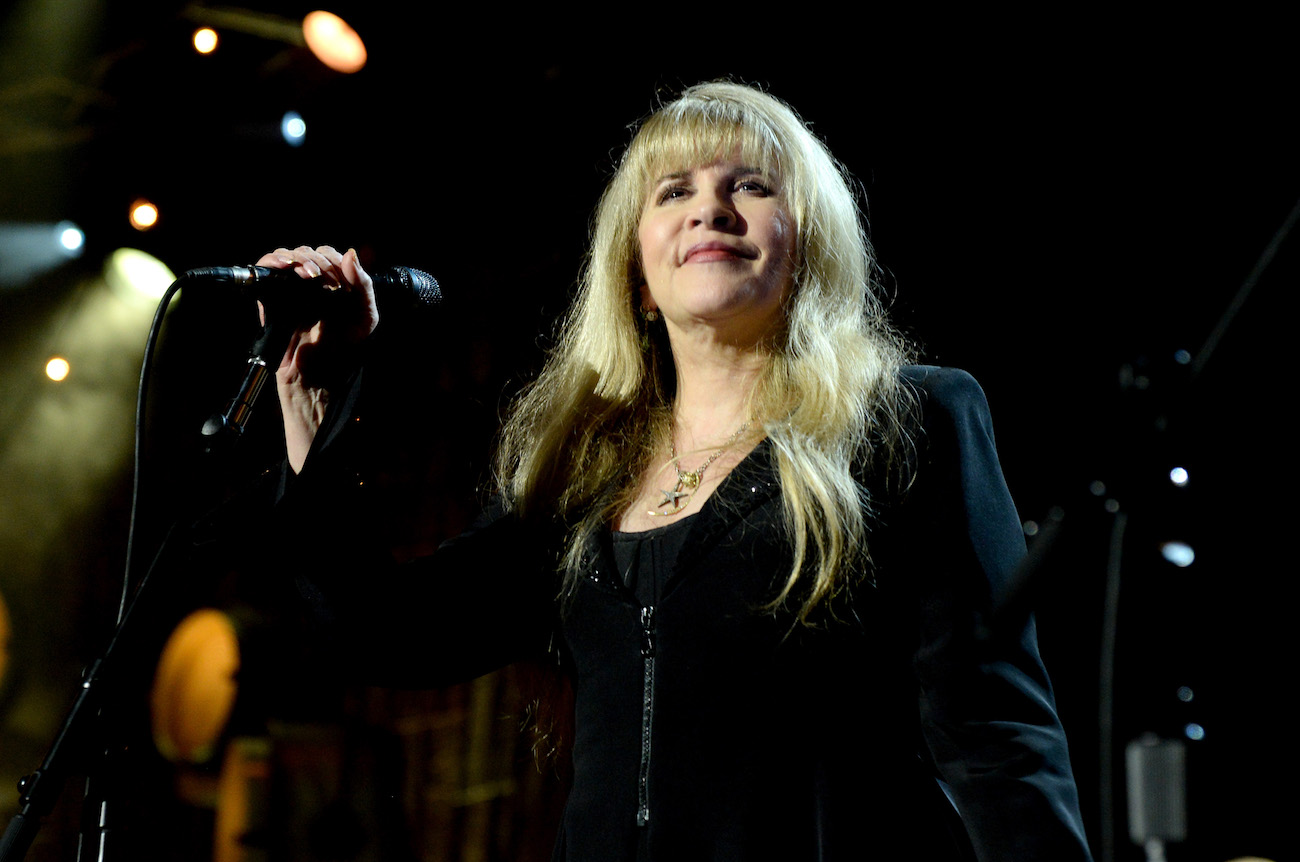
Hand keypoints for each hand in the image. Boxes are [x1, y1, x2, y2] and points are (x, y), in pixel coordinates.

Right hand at [254, 245, 379, 388]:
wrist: (317, 372)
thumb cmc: (343, 347)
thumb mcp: (364, 317)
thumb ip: (363, 285)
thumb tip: (350, 253)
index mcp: (333, 284)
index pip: (329, 255)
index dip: (333, 261)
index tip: (337, 282)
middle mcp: (311, 283)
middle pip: (307, 252)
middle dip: (316, 261)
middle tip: (322, 280)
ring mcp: (289, 289)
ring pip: (287, 255)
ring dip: (298, 258)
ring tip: (307, 275)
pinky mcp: (270, 297)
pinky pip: (265, 267)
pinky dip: (272, 260)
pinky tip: (285, 266)